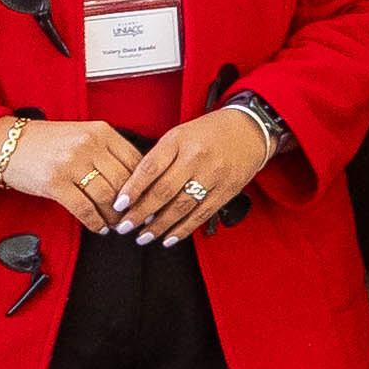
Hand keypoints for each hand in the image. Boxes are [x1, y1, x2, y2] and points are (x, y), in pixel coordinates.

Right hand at [0, 116, 145, 215]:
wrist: (6, 143)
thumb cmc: (48, 143)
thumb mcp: (83, 135)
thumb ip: (109, 152)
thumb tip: (137, 181)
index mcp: (101, 131)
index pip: (136, 161)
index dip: (146, 186)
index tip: (150, 201)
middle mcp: (89, 145)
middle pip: (124, 182)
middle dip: (133, 206)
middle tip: (136, 220)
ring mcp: (71, 163)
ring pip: (107, 198)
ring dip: (115, 217)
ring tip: (117, 226)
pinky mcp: (55, 183)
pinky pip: (84, 209)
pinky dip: (95, 222)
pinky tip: (99, 227)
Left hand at [106, 109, 280, 244]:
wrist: (250, 129)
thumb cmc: (208, 132)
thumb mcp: (180, 134)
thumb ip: (160, 158)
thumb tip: (135, 190)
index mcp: (179, 139)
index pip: (150, 167)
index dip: (133, 189)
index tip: (119, 205)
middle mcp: (196, 156)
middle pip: (163, 191)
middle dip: (141, 213)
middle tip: (125, 227)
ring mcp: (213, 174)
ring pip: (181, 206)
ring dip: (159, 226)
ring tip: (143, 237)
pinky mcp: (227, 190)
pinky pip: (201, 214)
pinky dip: (183, 229)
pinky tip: (169, 238)